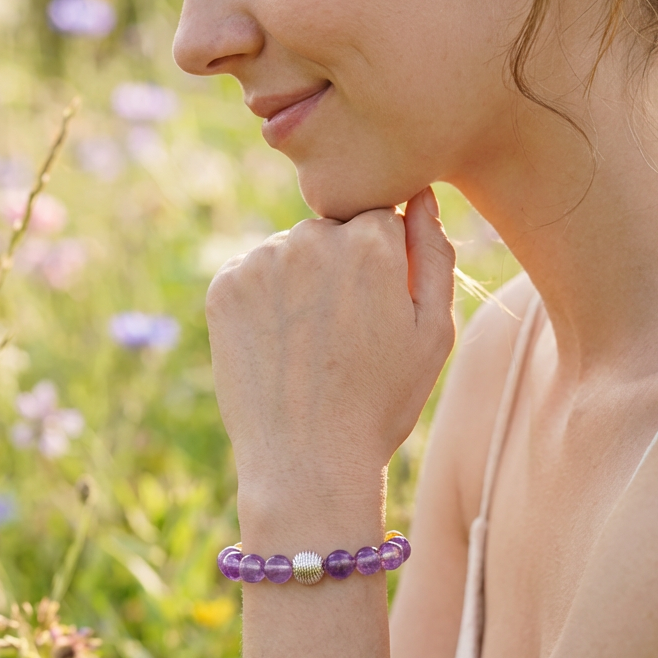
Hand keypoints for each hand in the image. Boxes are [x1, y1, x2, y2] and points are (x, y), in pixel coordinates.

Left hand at [206, 189, 455, 520]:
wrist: (307, 462)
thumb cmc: (381, 400)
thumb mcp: (433, 331)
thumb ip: (434, 252)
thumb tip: (419, 196)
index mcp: (371, 242)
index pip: (378, 219)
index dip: (382, 263)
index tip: (375, 307)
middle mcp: (311, 238)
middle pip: (330, 231)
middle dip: (338, 265)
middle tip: (341, 333)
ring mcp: (261, 261)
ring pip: (289, 252)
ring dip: (298, 280)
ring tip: (308, 344)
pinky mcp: (224, 286)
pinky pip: (250, 273)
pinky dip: (262, 299)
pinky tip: (277, 344)